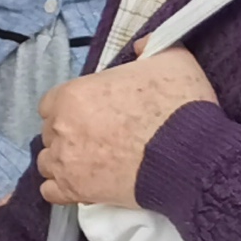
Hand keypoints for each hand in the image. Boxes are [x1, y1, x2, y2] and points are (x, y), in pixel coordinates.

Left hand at [35, 47, 216, 210]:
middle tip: (98, 140)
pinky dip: (63, 189)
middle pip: (51, 132)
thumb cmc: (180, 107)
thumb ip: (149, 48)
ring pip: (48, 162)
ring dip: (64, 162)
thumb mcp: (171, 60)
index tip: (90, 115)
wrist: (192, 157)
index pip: (52, 103)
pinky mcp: (75, 191)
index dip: (69, 109)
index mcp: (74, 94)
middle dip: (69, 135)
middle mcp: (61, 128)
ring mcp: (65, 161)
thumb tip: (140, 48)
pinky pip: (52, 192)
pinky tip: (81, 185)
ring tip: (91, 164)